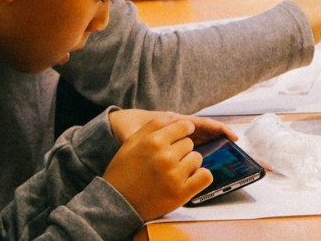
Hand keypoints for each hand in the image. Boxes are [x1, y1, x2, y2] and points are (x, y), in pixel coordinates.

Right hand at [102, 113, 217, 219]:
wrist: (114, 205)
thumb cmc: (123, 172)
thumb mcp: (131, 143)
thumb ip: (154, 126)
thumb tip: (175, 116)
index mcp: (153, 142)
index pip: (185, 126)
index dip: (183, 133)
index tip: (177, 141)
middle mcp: (165, 156)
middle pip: (190, 144)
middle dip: (181, 152)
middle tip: (166, 164)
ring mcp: (174, 175)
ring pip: (197, 159)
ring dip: (188, 165)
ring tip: (172, 174)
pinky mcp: (181, 193)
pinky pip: (205, 176)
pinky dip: (199, 178)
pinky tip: (186, 181)